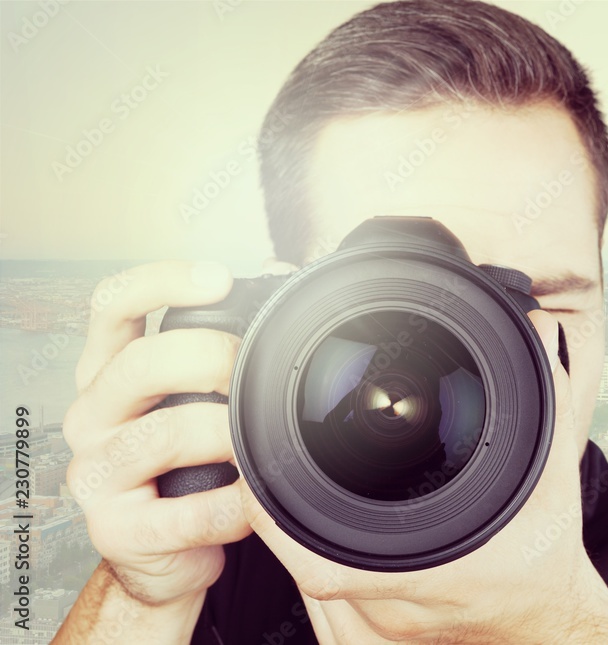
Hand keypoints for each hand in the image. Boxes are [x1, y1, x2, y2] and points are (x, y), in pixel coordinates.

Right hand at [64, 261, 252, 605]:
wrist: (168, 552)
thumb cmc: (191, 463)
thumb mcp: (198, 397)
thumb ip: (222, 342)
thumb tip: (277, 273)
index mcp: (108, 373)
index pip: (112, 306)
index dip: (161, 281)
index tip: (218, 278)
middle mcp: (91, 416)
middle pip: (140, 364)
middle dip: (211, 358)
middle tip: (257, 374)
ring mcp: (95, 474)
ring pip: (163, 436)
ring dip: (228, 436)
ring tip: (262, 445)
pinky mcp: (114, 530)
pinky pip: (184, 513)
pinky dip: (232, 506)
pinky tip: (253, 502)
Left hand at [239, 309, 607, 642]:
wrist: (548, 621)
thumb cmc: (546, 558)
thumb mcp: (551, 476)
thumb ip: (546, 401)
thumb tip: (538, 332)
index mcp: (431, 572)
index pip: (325, 564)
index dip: (279, 523)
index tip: (261, 476)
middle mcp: (398, 607)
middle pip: (307, 565)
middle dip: (281, 511)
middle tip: (269, 461)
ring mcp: (386, 627)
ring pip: (314, 580)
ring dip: (295, 534)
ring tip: (287, 483)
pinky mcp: (381, 631)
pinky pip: (327, 597)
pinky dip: (314, 553)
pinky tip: (317, 522)